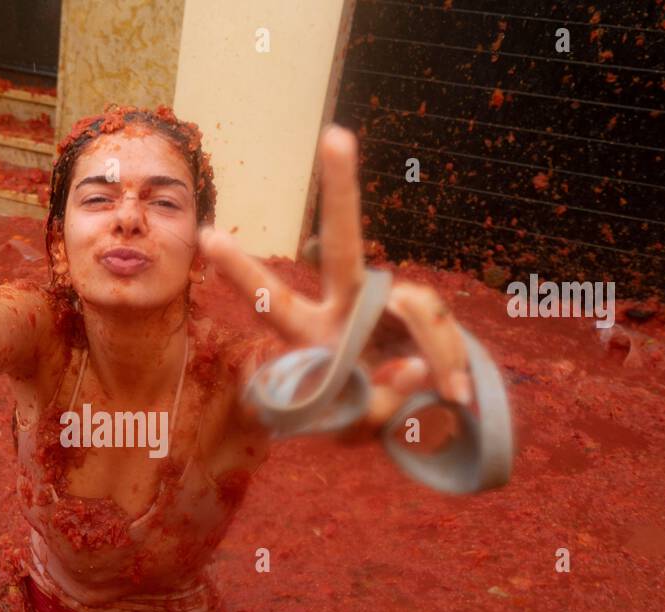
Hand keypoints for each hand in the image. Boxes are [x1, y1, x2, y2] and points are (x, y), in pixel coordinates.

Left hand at [197, 125, 471, 405]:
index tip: (208, 234)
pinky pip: (438, 325)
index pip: (273, 300)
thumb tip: (414, 366)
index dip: (243, 272)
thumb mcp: (360, 425)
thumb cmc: (367, 415)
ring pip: (415, 305)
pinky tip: (456, 395)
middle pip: (343, 244)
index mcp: (309, 336)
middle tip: (335, 134)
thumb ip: (379, 402)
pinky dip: (450, 361)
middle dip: (341, 191)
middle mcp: (344, 307)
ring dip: (436, 350)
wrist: (411, 415)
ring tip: (448, 394)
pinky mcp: (422, 311)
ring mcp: (386, 304)